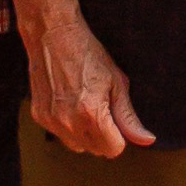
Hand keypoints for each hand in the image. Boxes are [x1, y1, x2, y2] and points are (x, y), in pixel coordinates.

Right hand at [29, 19, 150, 159]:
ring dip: (85, 134)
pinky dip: (67, 125)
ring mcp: (51, 121)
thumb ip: (129, 117)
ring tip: (84, 104)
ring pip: (77, 146)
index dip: (119, 136)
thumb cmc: (87, 54)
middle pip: (96, 150)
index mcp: (91, 114)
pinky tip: (69, 102)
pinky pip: (59, 134)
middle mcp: (69, 122)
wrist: (53, 34)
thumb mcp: (116, 82)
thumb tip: (147, 140)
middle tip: (101, 107)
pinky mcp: (39, 116)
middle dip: (104, 136)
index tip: (116, 118)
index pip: (113, 150)